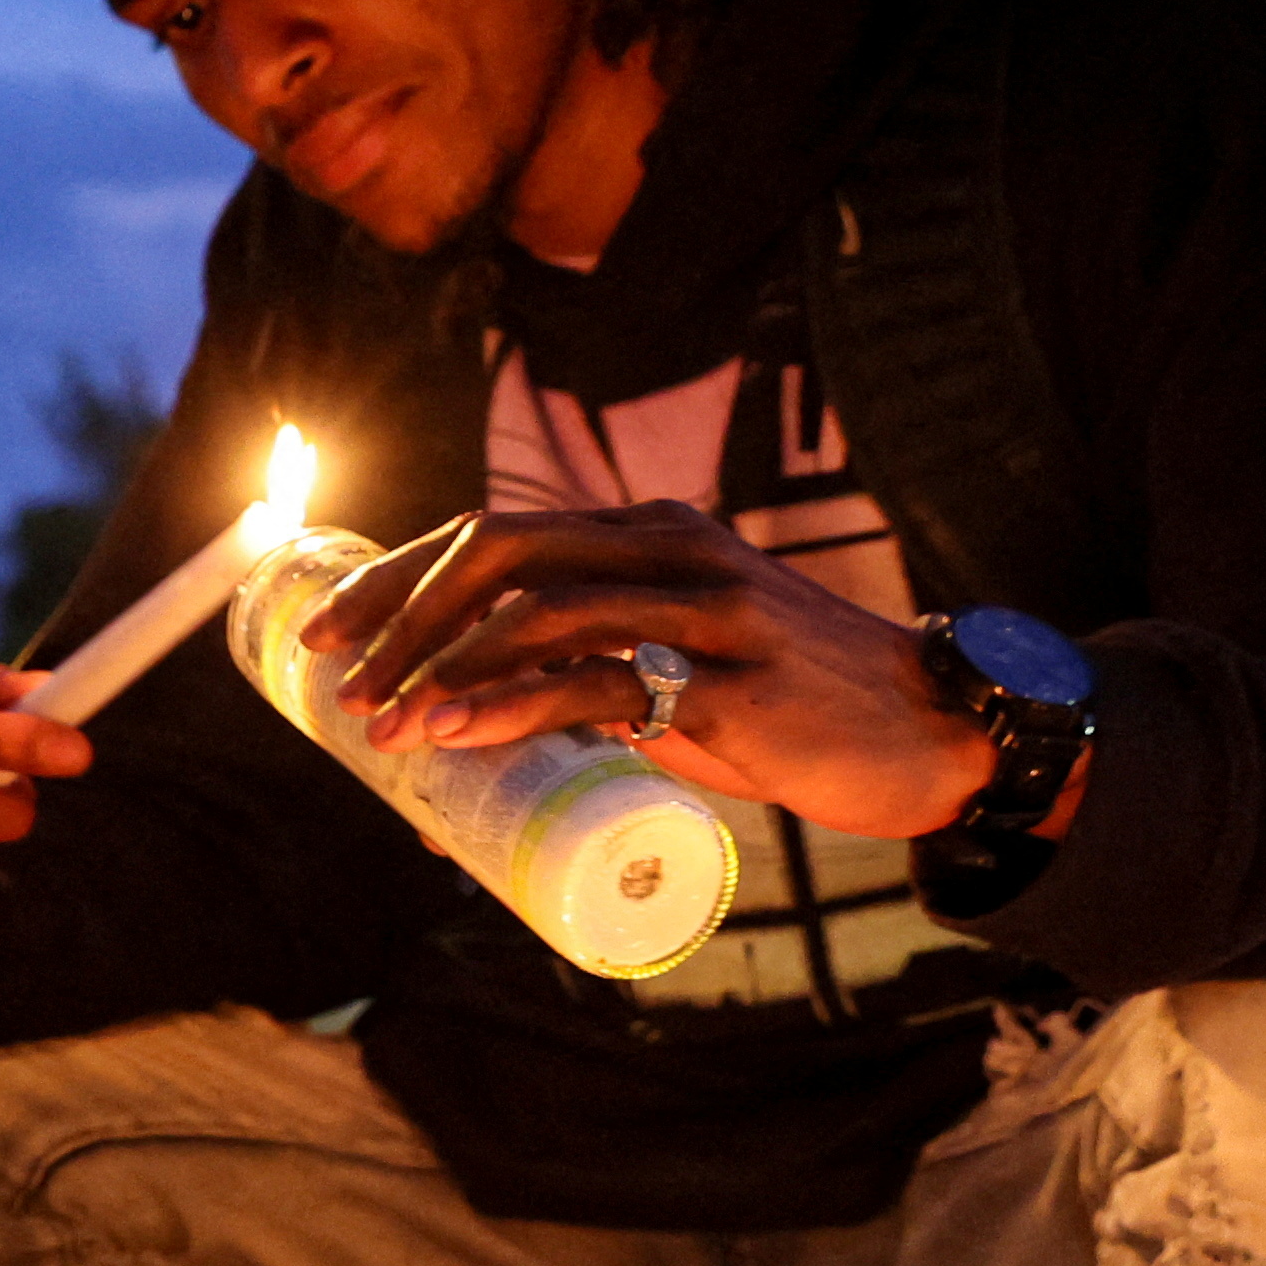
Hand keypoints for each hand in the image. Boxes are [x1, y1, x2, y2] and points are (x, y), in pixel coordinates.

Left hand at [302, 502, 1045, 845]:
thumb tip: (464, 735)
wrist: (936, 734)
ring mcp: (706, 611)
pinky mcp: (731, 684)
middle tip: (336, 676)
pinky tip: (452, 733)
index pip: (496, 530)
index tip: (329, 630)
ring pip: (537, 610)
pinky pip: (596, 682)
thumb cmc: (796, 709)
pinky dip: (507, 705)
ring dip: (439, 666)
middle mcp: (673, 549)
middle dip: (397, 608)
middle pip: (497, 548)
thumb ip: (592, 673)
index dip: (399, 574)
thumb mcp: (684, 666)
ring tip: (380, 724)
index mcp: (652, 533)